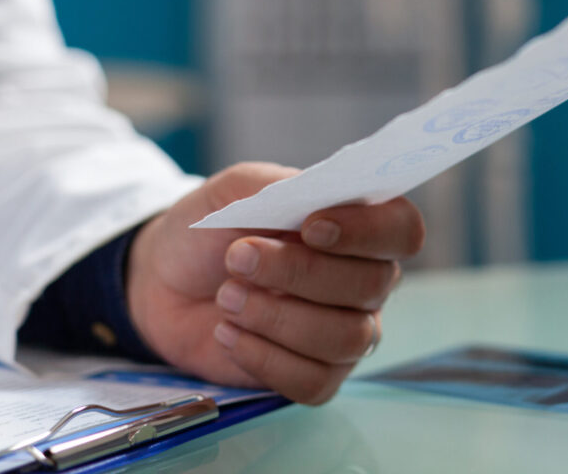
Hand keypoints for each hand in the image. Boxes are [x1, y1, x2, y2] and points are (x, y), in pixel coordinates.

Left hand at [125, 162, 425, 403]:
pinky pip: (315, 381)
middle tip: (238, 257)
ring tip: (227, 297)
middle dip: (299, 271)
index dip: (367, 231)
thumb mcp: (235, 189)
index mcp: (361, 228)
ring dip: (278, 317)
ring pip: (346, 337)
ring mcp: (346, 331)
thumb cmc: (212, 230)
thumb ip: (275, 184)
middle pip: (371, 284)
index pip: (402, 230)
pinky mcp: (316, 375)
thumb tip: (309, 197)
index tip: (310, 227)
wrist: (166, 282)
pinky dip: (266, 359)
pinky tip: (229, 334)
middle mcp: (367, 282)